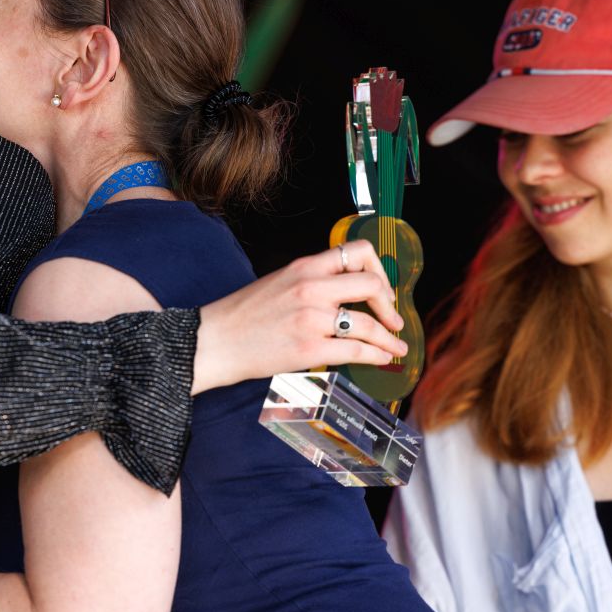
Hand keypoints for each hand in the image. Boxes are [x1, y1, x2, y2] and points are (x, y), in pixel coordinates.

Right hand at [193, 240, 405, 393]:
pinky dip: (376, 356)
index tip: (380, 288)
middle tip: (393, 320)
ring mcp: (311, 319)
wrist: (215, 341)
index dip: (378, 269)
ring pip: (368, 323)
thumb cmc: (243, 315)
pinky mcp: (309, 349)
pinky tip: (380, 359)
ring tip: (396, 348)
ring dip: (389, 338)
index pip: (357, 251)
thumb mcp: (279, 282)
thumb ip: (312, 282)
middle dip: (389, 305)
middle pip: (371, 284)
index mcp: (304, 267)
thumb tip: (346, 293)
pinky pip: (356, 351)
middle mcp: (311, 288)